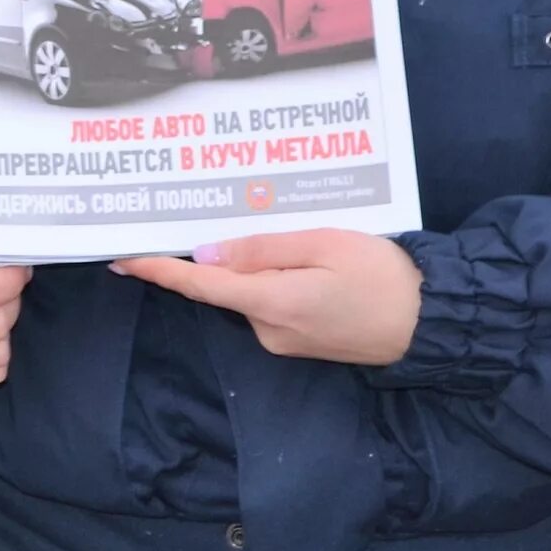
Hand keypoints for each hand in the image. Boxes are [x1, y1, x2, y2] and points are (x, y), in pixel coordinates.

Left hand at [112, 229, 421, 365]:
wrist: (429, 323)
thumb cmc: (382, 276)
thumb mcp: (323, 244)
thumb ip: (262, 249)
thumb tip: (206, 256)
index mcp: (272, 302)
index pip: (200, 286)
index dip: (158, 271)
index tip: (121, 259)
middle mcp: (269, 329)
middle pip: (225, 285)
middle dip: (216, 254)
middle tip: (211, 210)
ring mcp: (283, 339)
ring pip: (250, 292)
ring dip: (253, 264)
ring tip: (282, 229)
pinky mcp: (299, 341)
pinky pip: (271, 302)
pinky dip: (272, 278)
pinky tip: (298, 257)